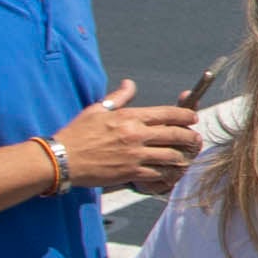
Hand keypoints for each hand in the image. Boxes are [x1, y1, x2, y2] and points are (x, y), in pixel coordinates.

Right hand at [57, 81, 200, 192]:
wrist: (62, 159)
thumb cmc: (77, 133)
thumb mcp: (97, 109)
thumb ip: (118, 97)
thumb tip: (130, 84)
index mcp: (129, 117)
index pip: (167, 113)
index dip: (185, 115)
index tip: (193, 118)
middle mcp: (135, 135)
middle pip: (175, 135)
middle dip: (190, 137)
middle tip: (196, 139)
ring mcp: (134, 155)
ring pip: (170, 156)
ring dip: (183, 157)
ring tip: (188, 157)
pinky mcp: (130, 173)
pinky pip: (158, 174)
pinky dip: (168, 174)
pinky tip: (172, 173)